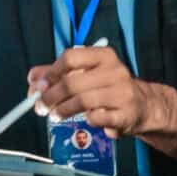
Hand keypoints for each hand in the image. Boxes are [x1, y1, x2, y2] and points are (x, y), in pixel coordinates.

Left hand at [27, 46, 176, 157]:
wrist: (142, 105)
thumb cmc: (108, 88)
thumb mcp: (85, 75)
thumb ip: (57, 74)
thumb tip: (33, 78)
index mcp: (103, 56)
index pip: (71, 57)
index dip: (51, 72)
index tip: (38, 86)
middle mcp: (115, 70)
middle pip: (73, 82)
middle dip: (51, 96)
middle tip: (40, 106)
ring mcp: (122, 92)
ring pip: (83, 101)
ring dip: (63, 110)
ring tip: (55, 115)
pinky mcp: (125, 113)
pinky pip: (96, 118)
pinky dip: (85, 120)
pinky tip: (85, 120)